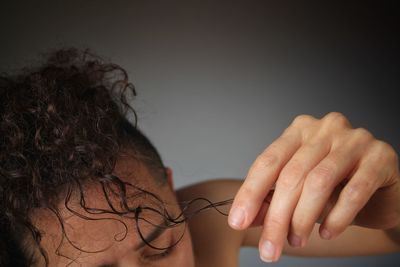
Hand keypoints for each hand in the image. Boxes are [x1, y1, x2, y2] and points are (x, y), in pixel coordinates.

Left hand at [228, 112, 399, 261]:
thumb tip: (246, 217)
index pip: (267, 161)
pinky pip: (354, 190)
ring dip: (303, 218)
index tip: (238, 222)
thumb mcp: (299, 191)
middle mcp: (324, 129)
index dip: (250, 193)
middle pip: (291, 175)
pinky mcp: (379, 156)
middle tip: (270, 247)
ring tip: (297, 240)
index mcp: (299, 131)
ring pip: (318, 182)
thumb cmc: (336, 185)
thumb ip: (272, 199)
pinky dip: (337, 217)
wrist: (382, 187)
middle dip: (276, 216)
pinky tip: (328, 232)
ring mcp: (353, 139)